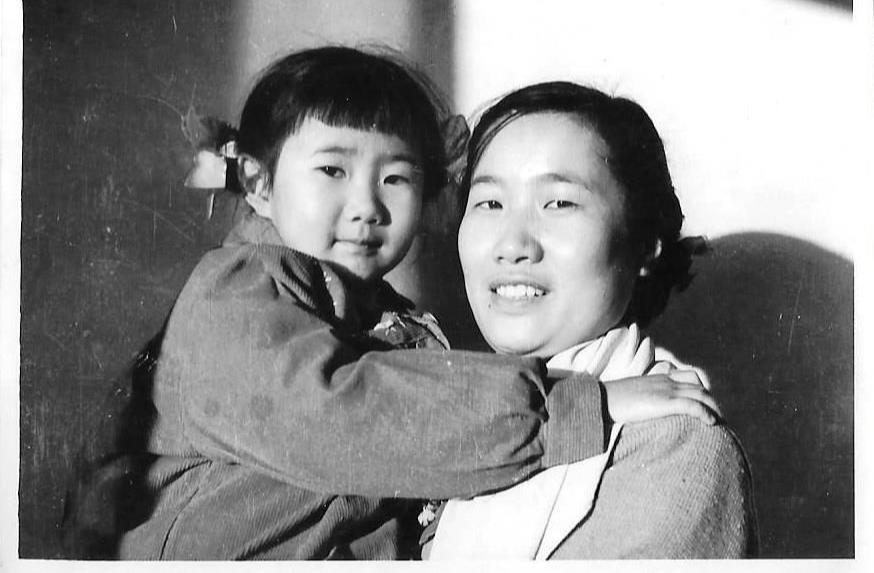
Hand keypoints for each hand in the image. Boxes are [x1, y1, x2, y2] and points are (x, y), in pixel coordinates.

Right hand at [601, 370, 721, 424]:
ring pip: (700, 395)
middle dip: (712, 402)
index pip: (689, 377)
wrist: (601, 400)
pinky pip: (692, 405)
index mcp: (657, 378)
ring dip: (713, 408)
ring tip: (719, 423)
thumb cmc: (610, 401)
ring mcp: (665, 390)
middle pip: (699, 386)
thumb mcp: (630, 395)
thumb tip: (643, 410)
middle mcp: (665, 381)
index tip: (707, 405)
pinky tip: (711, 423)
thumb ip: (642, 397)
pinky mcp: (664, 402)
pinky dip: (705, 413)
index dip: (701, 390)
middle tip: (719, 418)